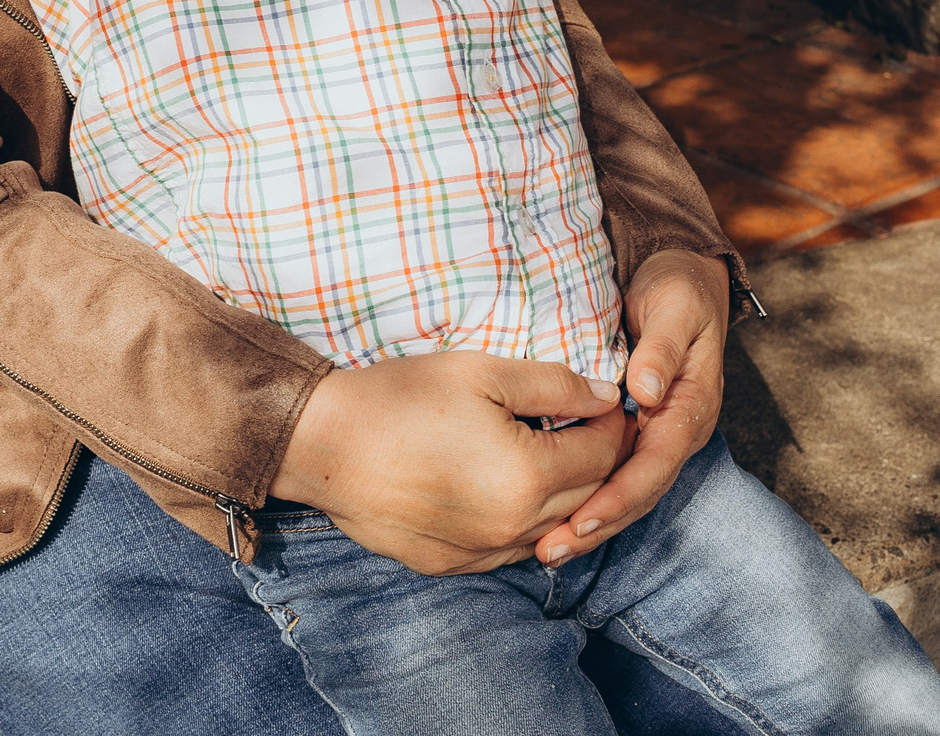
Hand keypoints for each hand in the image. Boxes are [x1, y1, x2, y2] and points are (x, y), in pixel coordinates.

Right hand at [271, 353, 626, 574]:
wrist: (325, 445)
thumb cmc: (401, 399)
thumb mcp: (482, 372)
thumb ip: (554, 385)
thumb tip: (606, 396)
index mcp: (528, 477)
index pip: (605, 454)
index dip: (614, 424)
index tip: (606, 401)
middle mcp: (514, 527)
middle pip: (591, 497)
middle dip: (601, 460)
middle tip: (589, 426)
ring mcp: (483, 554)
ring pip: (557, 531)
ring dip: (569, 496)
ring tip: (555, 456)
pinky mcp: (455, 566)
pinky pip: (514, 550)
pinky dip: (528, 522)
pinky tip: (511, 490)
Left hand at [530, 249, 729, 565]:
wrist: (682, 279)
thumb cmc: (678, 290)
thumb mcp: (675, 307)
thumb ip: (662, 348)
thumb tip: (647, 391)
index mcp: (689, 408)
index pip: (655, 464)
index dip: (618, 495)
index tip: (581, 520)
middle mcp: (675, 430)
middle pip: (639, 492)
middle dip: (598, 526)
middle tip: (550, 551)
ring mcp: (656, 434)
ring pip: (626, 493)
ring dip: (589, 525)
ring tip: (545, 552)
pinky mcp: (635, 431)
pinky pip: (612, 475)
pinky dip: (586, 501)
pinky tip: (552, 520)